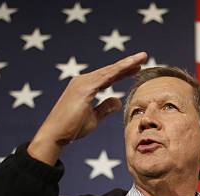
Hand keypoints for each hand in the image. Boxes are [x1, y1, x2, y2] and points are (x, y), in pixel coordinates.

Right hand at [28, 52, 146, 164]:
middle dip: (127, 64)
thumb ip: (105, 108)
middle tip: (143, 57)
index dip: (123, 72)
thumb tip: (118, 100)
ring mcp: (83, 82)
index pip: (109, 77)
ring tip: (141, 58)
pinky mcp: (84, 87)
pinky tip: (130, 66)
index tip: (137, 68)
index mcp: (86, 87)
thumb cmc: (72, 128)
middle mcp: (83, 81)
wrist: (55, 134)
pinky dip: (119, 70)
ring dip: (126, 64)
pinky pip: (106, 76)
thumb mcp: (94, 118)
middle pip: (110, 71)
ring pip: (109, 71)